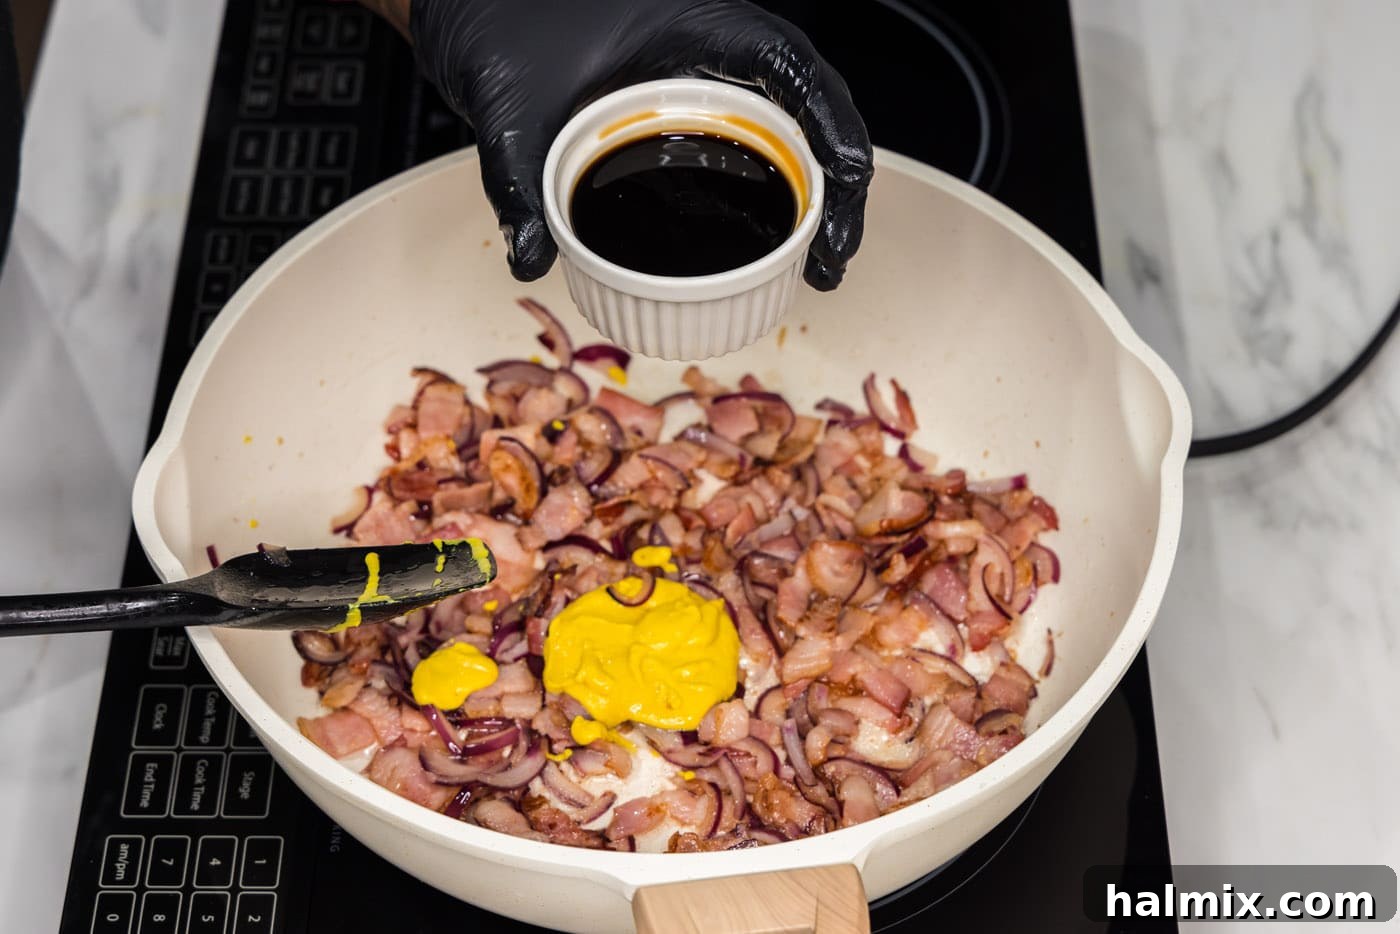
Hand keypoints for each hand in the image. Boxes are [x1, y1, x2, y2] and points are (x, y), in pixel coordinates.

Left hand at [404, 0, 872, 289]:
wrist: (470, 6)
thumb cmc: (498, 22)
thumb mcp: (511, 109)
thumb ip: (517, 183)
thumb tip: (532, 254)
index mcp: (692, 24)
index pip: (792, 68)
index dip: (834, 126)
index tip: (848, 185)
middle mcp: (710, 47)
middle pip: (809, 106)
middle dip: (838, 180)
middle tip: (835, 256)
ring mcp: (701, 75)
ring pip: (787, 127)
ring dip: (812, 189)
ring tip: (819, 259)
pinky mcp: (681, 102)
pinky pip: (748, 139)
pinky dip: (771, 185)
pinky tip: (768, 237)